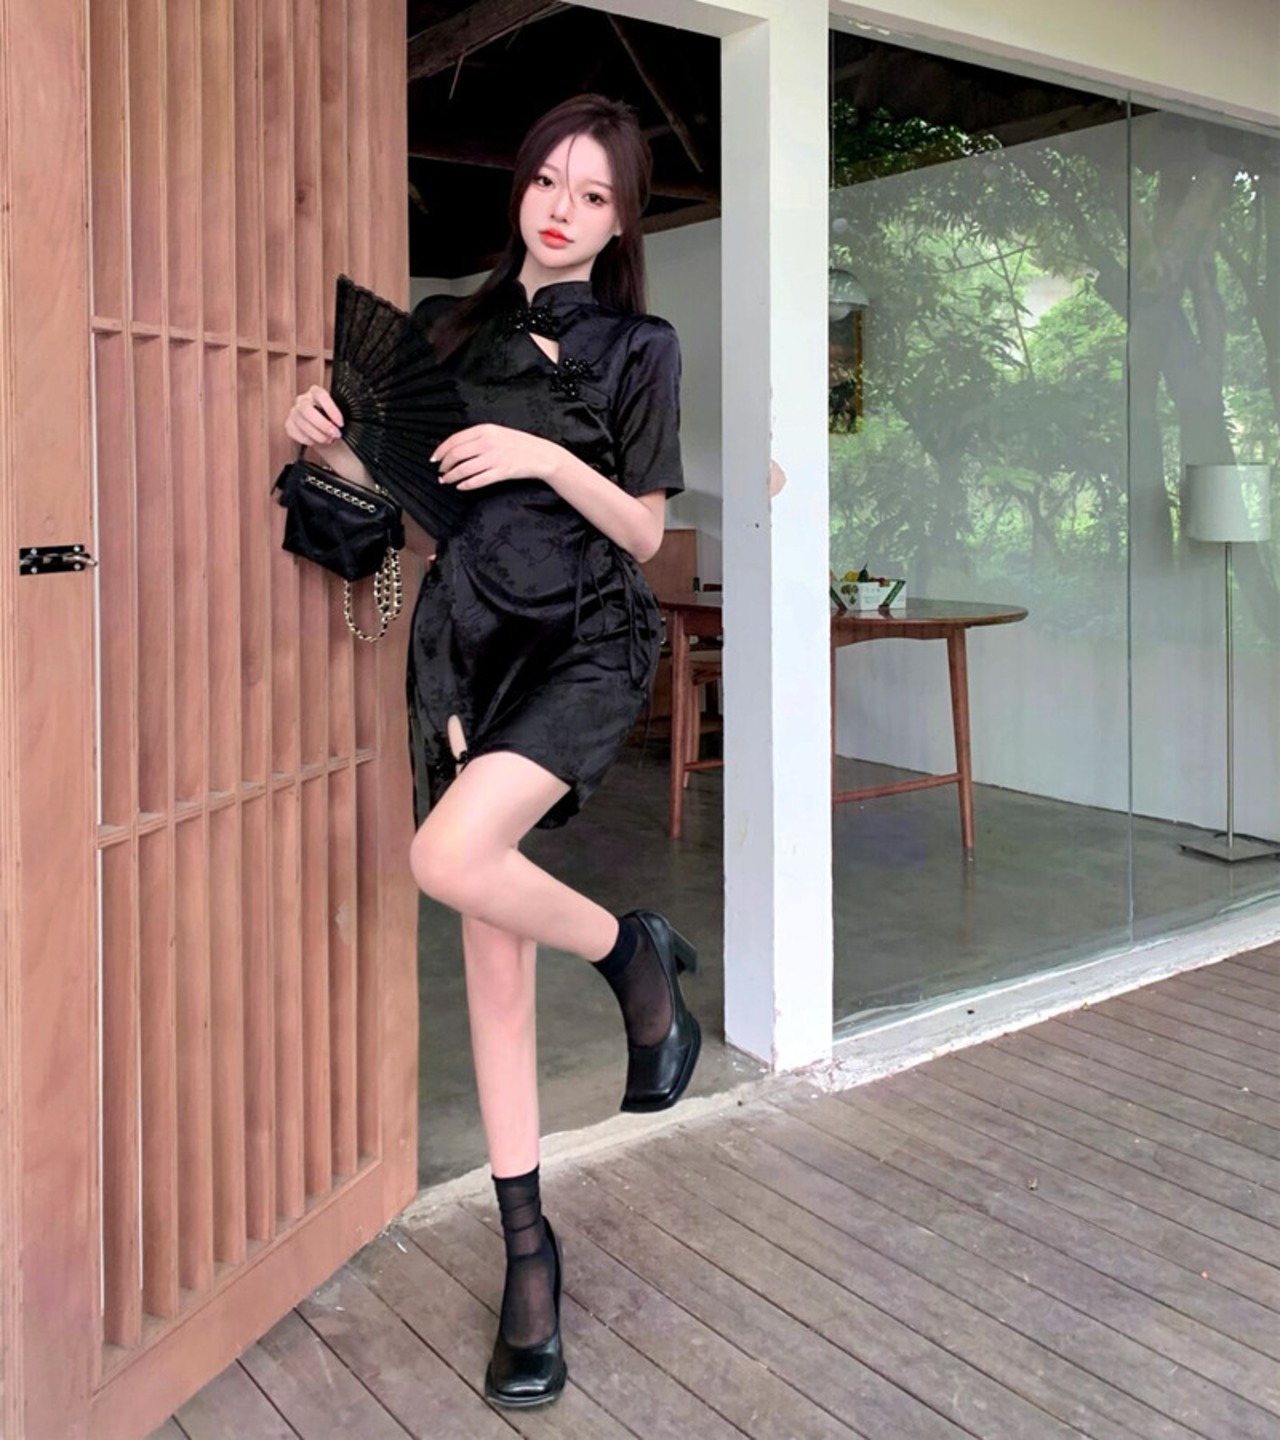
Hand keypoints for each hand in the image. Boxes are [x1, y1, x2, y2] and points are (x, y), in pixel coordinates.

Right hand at [284, 384, 343, 449]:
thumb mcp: (338, 416)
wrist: (325, 432)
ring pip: (302, 424)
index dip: (331, 410)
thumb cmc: (332, 420)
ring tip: (329, 440)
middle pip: (307, 410)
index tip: (340, 423)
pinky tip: (317, 441)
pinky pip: (296, 433)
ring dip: (318, 435)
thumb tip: (341, 425)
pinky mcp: (289, 425)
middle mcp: (302, 400)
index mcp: (315, 392)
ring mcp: (294, 413)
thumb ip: (339, 417)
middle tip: (335, 434)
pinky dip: (309, 440)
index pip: (321, 396)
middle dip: (322, 425)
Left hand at [432, 423, 558, 490]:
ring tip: (446, 480)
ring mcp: (495, 458)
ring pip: (464, 469)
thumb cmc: (520, 444)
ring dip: (451, 477)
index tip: (434, 458)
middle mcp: (488, 442)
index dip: (440, 450)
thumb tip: (456, 448)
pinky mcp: (501, 472)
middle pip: (456, 455)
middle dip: (444, 465)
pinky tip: (461, 486)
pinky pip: (478, 480)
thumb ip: (478, 437)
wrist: (541, 454)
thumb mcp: (497, 433)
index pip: (455, 440)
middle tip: (440, 471)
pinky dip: (466, 485)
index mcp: (485, 430)